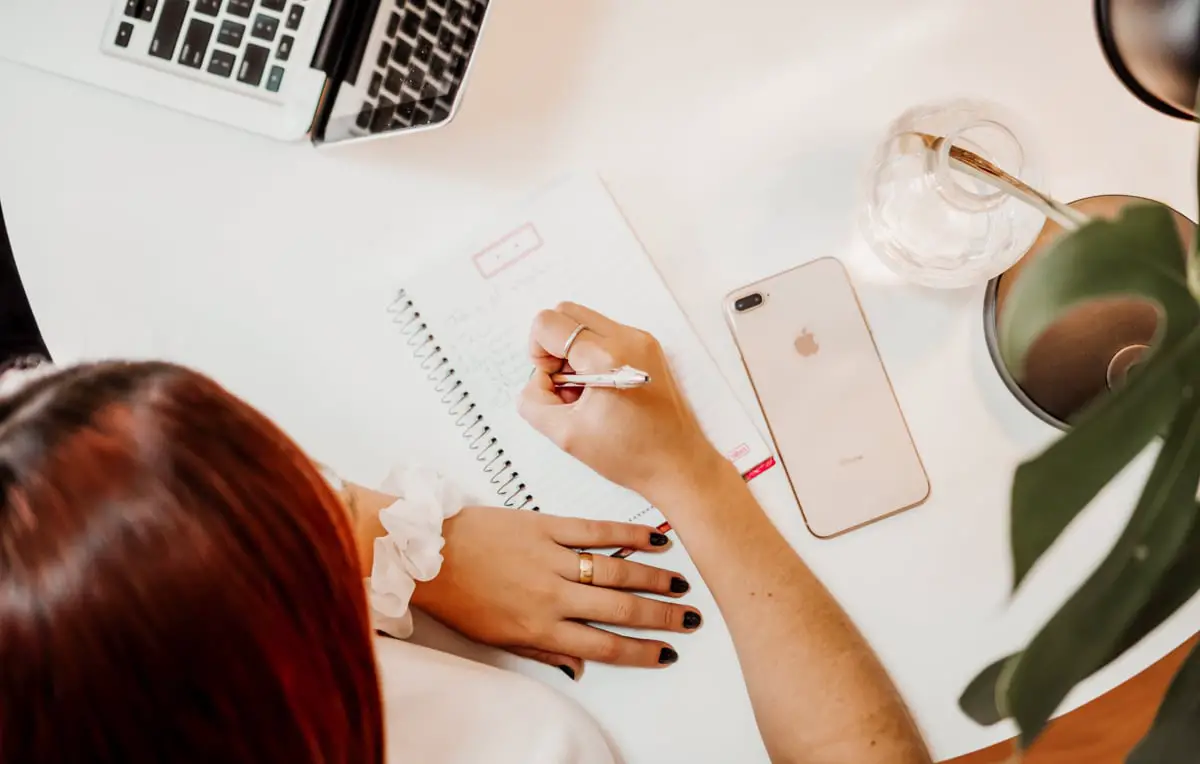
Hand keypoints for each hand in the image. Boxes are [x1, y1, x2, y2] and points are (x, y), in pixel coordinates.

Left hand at [410, 506, 701, 677]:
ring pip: (617, 572)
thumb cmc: (458, 595)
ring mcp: (552, 558)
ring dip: (654, 580)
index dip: (641, 652)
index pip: (605, 646)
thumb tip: (581, 667)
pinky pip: (597, 531)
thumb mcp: (498, 638)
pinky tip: (654, 539)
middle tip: (689, 619)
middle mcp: (552, 596)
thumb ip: (545, 652)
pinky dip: (629, 534)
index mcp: (540, 628)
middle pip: (621, 611)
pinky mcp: (546, 525)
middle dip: (661, 618)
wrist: (427, 552)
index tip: (666, 653)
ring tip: (680, 585)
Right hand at [518, 302, 726, 500]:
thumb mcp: (565, 435)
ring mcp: (642, 339)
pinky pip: (606, 334)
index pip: (548, 323)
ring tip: (584, 393)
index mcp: (607, 357)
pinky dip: (592, 355)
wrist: (678, 465)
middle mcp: (628, 338)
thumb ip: (533, 401)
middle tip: (564, 385)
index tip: (552, 384)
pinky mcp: (649, 347)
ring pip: (585, 322)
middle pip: (566, 312)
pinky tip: (601, 389)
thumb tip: (537, 379)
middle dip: (554, 346)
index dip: (538, 353)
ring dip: (573, 352)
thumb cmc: (629, 455)